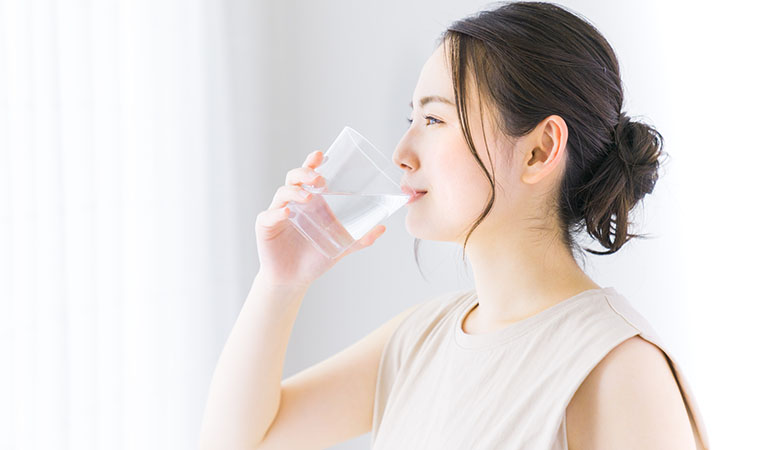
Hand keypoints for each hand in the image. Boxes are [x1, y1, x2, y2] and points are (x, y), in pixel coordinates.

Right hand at [254, 150, 385, 287]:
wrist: (294, 279)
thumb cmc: (315, 258)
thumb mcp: (342, 246)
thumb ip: (361, 238)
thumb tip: (383, 228)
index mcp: (310, 201)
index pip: (309, 175)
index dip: (312, 162)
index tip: (321, 155)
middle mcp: (293, 203)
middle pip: (294, 178)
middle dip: (305, 173)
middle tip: (319, 178)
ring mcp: (278, 213)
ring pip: (282, 193)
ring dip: (295, 191)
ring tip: (309, 196)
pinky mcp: (266, 227)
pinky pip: (269, 215)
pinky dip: (278, 212)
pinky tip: (287, 213)